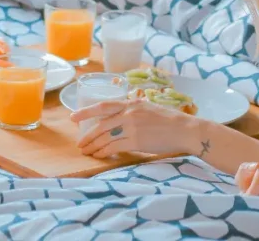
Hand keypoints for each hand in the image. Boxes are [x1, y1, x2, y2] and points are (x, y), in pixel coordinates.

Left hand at [71, 98, 198, 158]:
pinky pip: (114, 147)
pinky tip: (99, 155)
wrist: (184, 130)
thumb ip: (132, 111)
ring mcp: (132, 127)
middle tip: (79, 144)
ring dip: (93, 146)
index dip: (86, 111)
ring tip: (86, 152)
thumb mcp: (148, 108)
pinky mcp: (136, 141)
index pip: (103, 106)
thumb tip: (118, 119)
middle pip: (100, 125)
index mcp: (132, 103)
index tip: (73, 117)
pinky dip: (104, 152)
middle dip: (87, 136)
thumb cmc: (169, 120)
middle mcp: (129, 113)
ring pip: (105, 137)